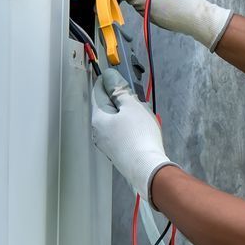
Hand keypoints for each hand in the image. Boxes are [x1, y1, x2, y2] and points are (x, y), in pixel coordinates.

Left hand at [90, 70, 175, 205]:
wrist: (147, 168)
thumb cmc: (139, 135)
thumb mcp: (131, 106)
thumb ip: (120, 90)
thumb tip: (109, 77)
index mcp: (98, 117)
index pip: (97, 91)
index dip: (107, 81)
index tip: (118, 76)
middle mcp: (97, 131)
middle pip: (106, 106)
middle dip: (120, 98)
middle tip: (135, 97)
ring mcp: (107, 143)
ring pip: (115, 120)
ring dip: (127, 113)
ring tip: (142, 113)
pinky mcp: (117, 152)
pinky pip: (120, 132)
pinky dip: (129, 125)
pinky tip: (142, 128)